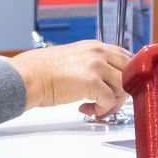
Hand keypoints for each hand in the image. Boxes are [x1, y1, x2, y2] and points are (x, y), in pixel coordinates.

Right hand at [7, 41, 131, 118]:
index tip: (121, 87)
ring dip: (112, 103)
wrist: (28, 76)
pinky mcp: (91, 82)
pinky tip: (87, 109)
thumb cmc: (43, 71)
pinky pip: (110, 101)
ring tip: (97, 108)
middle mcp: (98, 53)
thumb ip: (93, 64)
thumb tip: (106, 80)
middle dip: (123, 90)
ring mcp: (96, 66)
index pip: (125, 57)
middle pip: (129, 72)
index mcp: (94, 46)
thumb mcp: (74, 59)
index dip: (126, 74)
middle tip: (111, 101)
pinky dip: (102, 110)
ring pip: (123, 88)